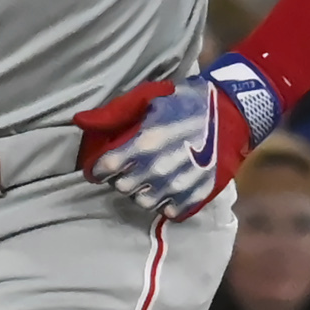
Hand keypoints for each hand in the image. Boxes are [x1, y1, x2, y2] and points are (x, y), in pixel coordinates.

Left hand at [74, 55, 279, 219]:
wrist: (232, 113)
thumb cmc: (185, 102)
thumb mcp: (148, 98)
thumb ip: (112, 114)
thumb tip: (78, 122)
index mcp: (143, 143)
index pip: (104, 168)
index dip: (97, 168)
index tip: (99, 167)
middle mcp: (158, 169)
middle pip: (121, 187)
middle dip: (120, 178)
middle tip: (127, 168)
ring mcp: (178, 185)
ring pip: (142, 202)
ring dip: (141, 192)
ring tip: (147, 179)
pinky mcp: (196, 195)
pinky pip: (168, 211)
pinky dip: (164, 202)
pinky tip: (166, 188)